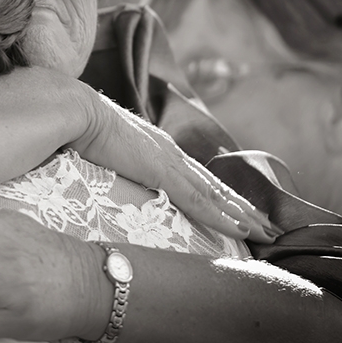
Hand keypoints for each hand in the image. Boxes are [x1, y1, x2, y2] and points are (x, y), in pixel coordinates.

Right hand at [77, 91, 278, 242]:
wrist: (71, 109)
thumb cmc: (76, 126)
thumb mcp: (100, 148)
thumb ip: (112, 160)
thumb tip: (106, 170)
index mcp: (155, 147)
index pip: (196, 176)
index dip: (220, 196)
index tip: (239, 212)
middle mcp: (169, 152)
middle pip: (214, 186)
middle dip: (243, 208)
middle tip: (270, 228)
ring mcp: (168, 161)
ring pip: (216, 195)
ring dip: (244, 215)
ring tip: (268, 233)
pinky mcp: (161, 172)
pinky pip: (198, 200)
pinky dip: (223, 217)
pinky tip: (241, 230)